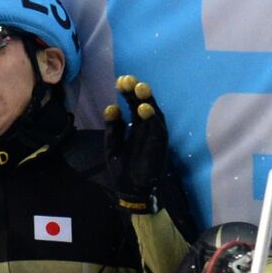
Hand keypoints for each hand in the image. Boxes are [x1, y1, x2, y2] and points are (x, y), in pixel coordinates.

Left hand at [103, 74, 168, 212]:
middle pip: (146, 105)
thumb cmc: (123, 170)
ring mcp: (155, 138)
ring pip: (155, 115)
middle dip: (139, 91)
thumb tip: (111, 106)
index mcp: (137, 126)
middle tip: (129, 80)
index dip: (128, 92)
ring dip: (148, 101)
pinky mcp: (160, 148)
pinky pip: (158, 132)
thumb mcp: (112, 147)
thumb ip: (113, 128)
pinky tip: (145, 109)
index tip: (120, 80)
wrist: (130, 192)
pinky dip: (152, 120)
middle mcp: (148, 129)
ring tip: (139, 89)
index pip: (134, 104)